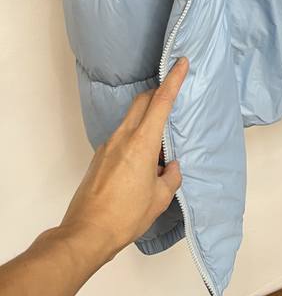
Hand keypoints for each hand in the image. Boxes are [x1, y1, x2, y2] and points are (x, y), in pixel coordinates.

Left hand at [59, 56, 188, 268]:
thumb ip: (171, 176)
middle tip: (173, 94)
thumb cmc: (126, 216)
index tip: (181, 62)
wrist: (86, 233)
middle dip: (158, 92)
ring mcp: (108, 146)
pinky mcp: (100, 158)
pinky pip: (122, 136)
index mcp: (141, 143)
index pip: (161, 102)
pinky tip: (143, 162)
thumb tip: (171, 167)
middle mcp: (123, 137)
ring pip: (131, 119)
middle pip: (142, 102)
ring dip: (147, 119)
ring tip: (161, 143)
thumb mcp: (159, 198)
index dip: (173, 79)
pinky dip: (136, 137)